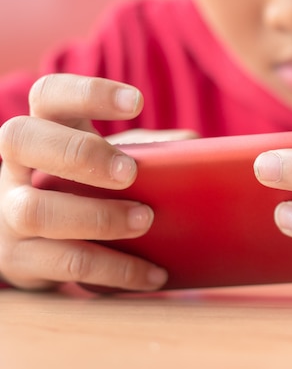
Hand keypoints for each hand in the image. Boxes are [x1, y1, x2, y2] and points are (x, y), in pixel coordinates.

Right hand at [0, 74, 167, 290]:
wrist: (38, 247)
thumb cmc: (84, 190)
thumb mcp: (109, 163)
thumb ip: (147, 151)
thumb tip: (195, 143)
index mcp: (44, 131)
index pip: (49, 95)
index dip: (87, 93)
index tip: (136, 103)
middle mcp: (16, 166)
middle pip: (20, 139)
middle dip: (79, 154)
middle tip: (129, 173)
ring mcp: (9, 212)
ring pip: (34, 209)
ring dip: (97, 216)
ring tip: (145, 220)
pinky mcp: (21, 260)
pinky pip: (63, 263)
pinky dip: (114, 269)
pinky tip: (153, 274)